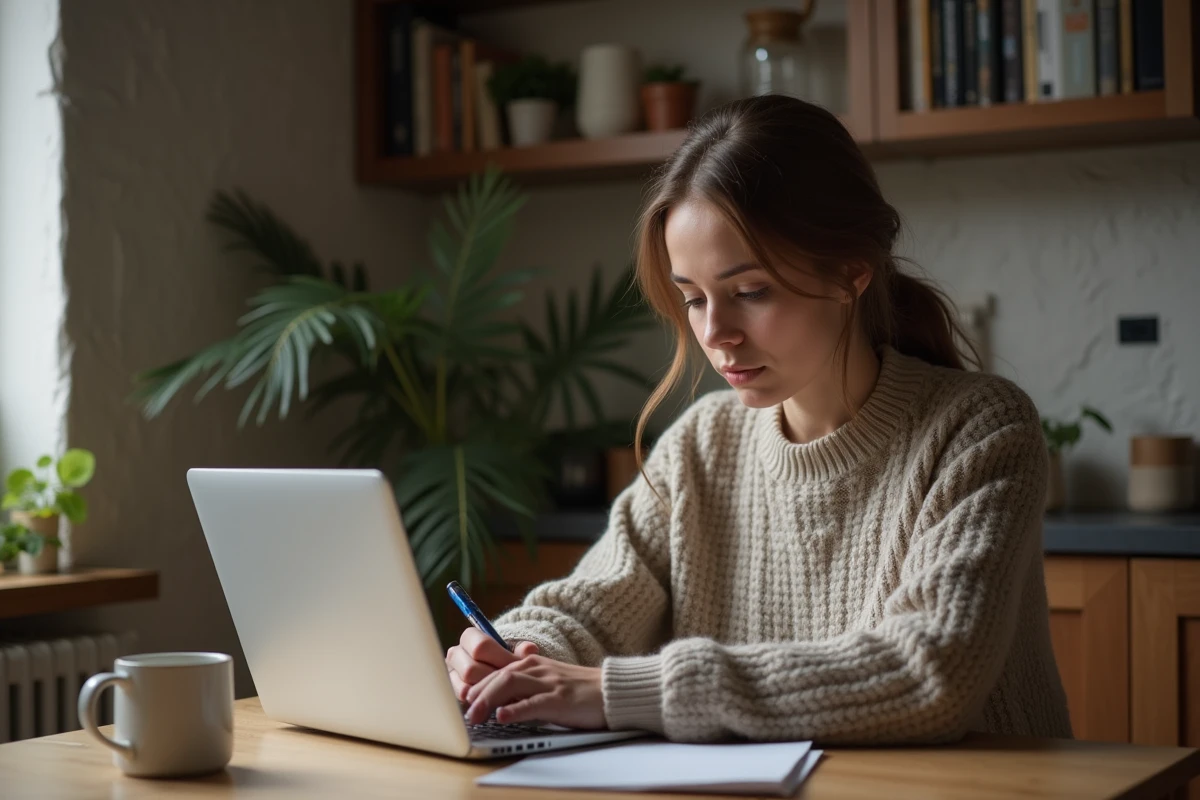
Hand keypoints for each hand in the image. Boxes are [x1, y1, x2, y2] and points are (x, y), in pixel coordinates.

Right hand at [445, 627, 539, 702]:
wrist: (495, 673)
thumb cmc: (505, 661)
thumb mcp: (515, 654)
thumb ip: (522, 651)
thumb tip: (529, 649)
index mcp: (470, 638)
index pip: (480, 646)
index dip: (499, 659)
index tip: (513, 667)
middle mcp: (456, 654)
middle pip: (471, 670)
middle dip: (492, 680)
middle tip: (510, 687)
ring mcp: (452, 673)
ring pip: (466, 687)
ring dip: (486, 693)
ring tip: (502, 697)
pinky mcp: (451, 690)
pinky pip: (462, 699)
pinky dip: (478, 702)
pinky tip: (490, 704)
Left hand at [463, 654, 605, 729]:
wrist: (612, 691)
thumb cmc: (579, 689)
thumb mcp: (548, 680)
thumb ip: (525, 683)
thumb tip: (499, 699)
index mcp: (532, 663)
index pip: (497, 669)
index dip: (478, 684)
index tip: (465, 699)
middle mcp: (538, 669)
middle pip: (499, 676)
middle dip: (478, 694)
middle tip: (466, 713)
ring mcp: (549, 683)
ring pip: (511, 685)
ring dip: (489, 700)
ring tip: (475, 716)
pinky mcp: (561, 700)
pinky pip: (533, 703)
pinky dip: (515, 710)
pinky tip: (502, 717)